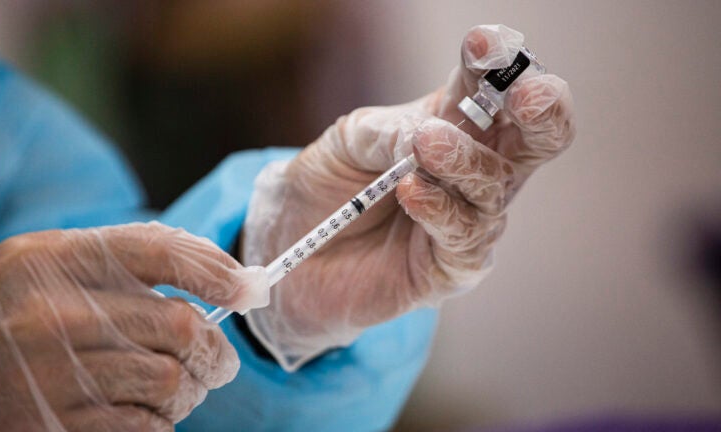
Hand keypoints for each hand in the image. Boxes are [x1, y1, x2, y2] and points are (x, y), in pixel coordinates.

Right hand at [0, 222, 267, 431]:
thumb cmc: (4, 311)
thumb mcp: (49, 262)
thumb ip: (130, 258)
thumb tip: (231, 278)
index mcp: (55, 261)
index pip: (161, 252)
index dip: (219, 272)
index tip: (250, 291)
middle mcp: (54, 314)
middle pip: (181, 326)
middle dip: (214, 350)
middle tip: (217, 361)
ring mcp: (53, 376)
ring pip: (172, 383)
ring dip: (190, 391)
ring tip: (176, 389)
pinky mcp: (53, 428)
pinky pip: (145, 429)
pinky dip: (159, 424)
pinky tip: (140, 413)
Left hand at [242, 25, 575, 369]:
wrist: (294, 248)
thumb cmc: (328, 185)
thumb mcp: (350, 139)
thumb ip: (391, 131)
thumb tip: (428, 134)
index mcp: (456, 125)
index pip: (494, 87)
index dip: (500, 62)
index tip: (482, 46)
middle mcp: (475, 170)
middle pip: (541, 137)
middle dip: (544, 108)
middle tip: (521, 96)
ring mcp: (470, 219)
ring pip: (495, 186)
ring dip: (464, 161)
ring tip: (425, 146)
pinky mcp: (454, 266)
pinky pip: (465, 237)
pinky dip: (440, 211)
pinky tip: (411, 192)